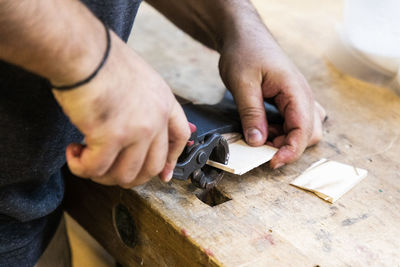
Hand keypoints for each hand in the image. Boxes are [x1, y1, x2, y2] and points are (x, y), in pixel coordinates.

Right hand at [52, 31, 189, 187]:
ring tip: (86, 159)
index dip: (172, 160)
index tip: (163, 174)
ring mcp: (136, 130)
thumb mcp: (138, 78)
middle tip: (110, 172)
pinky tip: (73, 153)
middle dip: (130, 176)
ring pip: (125, 174)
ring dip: (103, 174)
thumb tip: (134, 125)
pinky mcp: (111, 138)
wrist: (83, 51)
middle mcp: (155, 119)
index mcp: (164, 102)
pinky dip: (81, 167)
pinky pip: (96, 168)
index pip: (179, 137)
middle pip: (152, 166)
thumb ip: (143, 103)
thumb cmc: (103, 59)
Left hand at [219, 24, 325, 168]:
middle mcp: (302, 95)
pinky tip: (263, 128)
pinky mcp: (289, 100)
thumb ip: (251, 113)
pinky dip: (281, 132)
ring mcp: (298, 98)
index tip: (271, 162)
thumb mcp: (242, 83)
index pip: (304, 129)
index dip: (290, 151)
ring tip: (260, 137)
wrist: (244, 36)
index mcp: (295, 90)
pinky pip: (293, 122)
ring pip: (304, 130)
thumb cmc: (244, 52)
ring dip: (285, 140)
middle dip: (288, 147)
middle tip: (262, 149)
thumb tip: (257, 143)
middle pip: (309, 133)